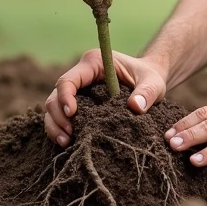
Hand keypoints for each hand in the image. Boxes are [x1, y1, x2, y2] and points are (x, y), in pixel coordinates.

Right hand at [43, 49, 167, 146]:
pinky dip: (60, 128)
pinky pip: (61, 115)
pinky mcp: (78, 101)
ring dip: (55, 125)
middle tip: (69, 136)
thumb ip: (146, 93)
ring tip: (66, 142)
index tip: (73, 114)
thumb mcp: (153, 82)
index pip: (69, 80)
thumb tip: (135, 107)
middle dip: (58, 116)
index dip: (65, 97)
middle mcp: (81, 74)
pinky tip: (69, 143)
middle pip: (55, 95)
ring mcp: (77, 88)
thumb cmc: (150, 76)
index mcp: (94, 62)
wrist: (149, 79)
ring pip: (53, 106)